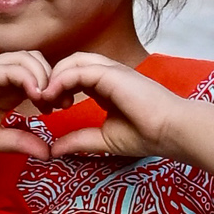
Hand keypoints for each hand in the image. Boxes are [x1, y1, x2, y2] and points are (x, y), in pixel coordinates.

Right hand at [0, 51, 55, 159]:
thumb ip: (20, 141)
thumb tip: (48, 153)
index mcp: (6, 89)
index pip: (39, 74)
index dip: (56, 87)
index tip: (61, 108)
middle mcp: (1, 76)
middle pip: (38, 60)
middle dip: (55, 78)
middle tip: (61, 103)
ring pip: (28, 58)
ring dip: (44, 76)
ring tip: (47, 101)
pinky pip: (11, 67)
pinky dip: (28, 77)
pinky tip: (34, 96)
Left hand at [34, 53, 182, 159]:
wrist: (171, 131)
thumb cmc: (146, 135)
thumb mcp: (103, 139)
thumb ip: (79, 140)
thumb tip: (53, 150)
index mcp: (107, 86)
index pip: (75, 76)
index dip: (57, 88)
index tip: (49, 109)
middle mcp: (108, 74)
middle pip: (70, 64)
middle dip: (52, 80)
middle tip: (42, 103)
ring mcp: (111, 71)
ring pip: (73, 62)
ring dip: (54, 78)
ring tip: (44, 99)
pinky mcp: (112, 73)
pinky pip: (80, 70)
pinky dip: (62, 80)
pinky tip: (53, 96)